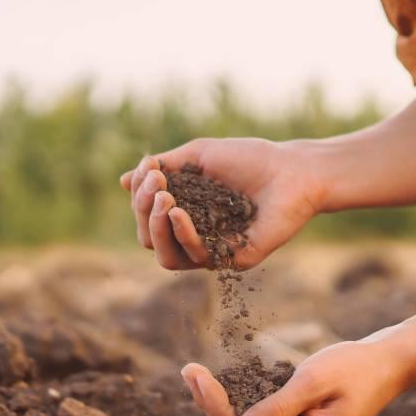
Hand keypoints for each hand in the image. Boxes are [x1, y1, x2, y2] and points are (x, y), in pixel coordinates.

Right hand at [120, 138, 323, 270]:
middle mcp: (195, 235)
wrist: (292, 170)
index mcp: (185, 212)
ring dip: (155, 227)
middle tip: (157, 185)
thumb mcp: (198, 155)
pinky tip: (178, 212)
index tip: (151, 169)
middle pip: (149, 239)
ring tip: (164, 199)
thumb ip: (162, 168)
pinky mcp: (232, 260)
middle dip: (143, 211)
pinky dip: (182, 235)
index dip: (139, 196)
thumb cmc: (248, 159)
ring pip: (166, 257)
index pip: (147, 216)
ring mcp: (213, 250)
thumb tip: (124, 180)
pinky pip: (195, 258)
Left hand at [180, 331, 415, 415]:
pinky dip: (242, 402)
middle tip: (189, 370)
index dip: (216, 408)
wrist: (387, 364)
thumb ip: (276, 409)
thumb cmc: (355, 367)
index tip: (195, 374)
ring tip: (196, 374)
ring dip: (224, 403)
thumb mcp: (312, 382)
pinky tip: (222, 383)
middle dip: (214, 405)